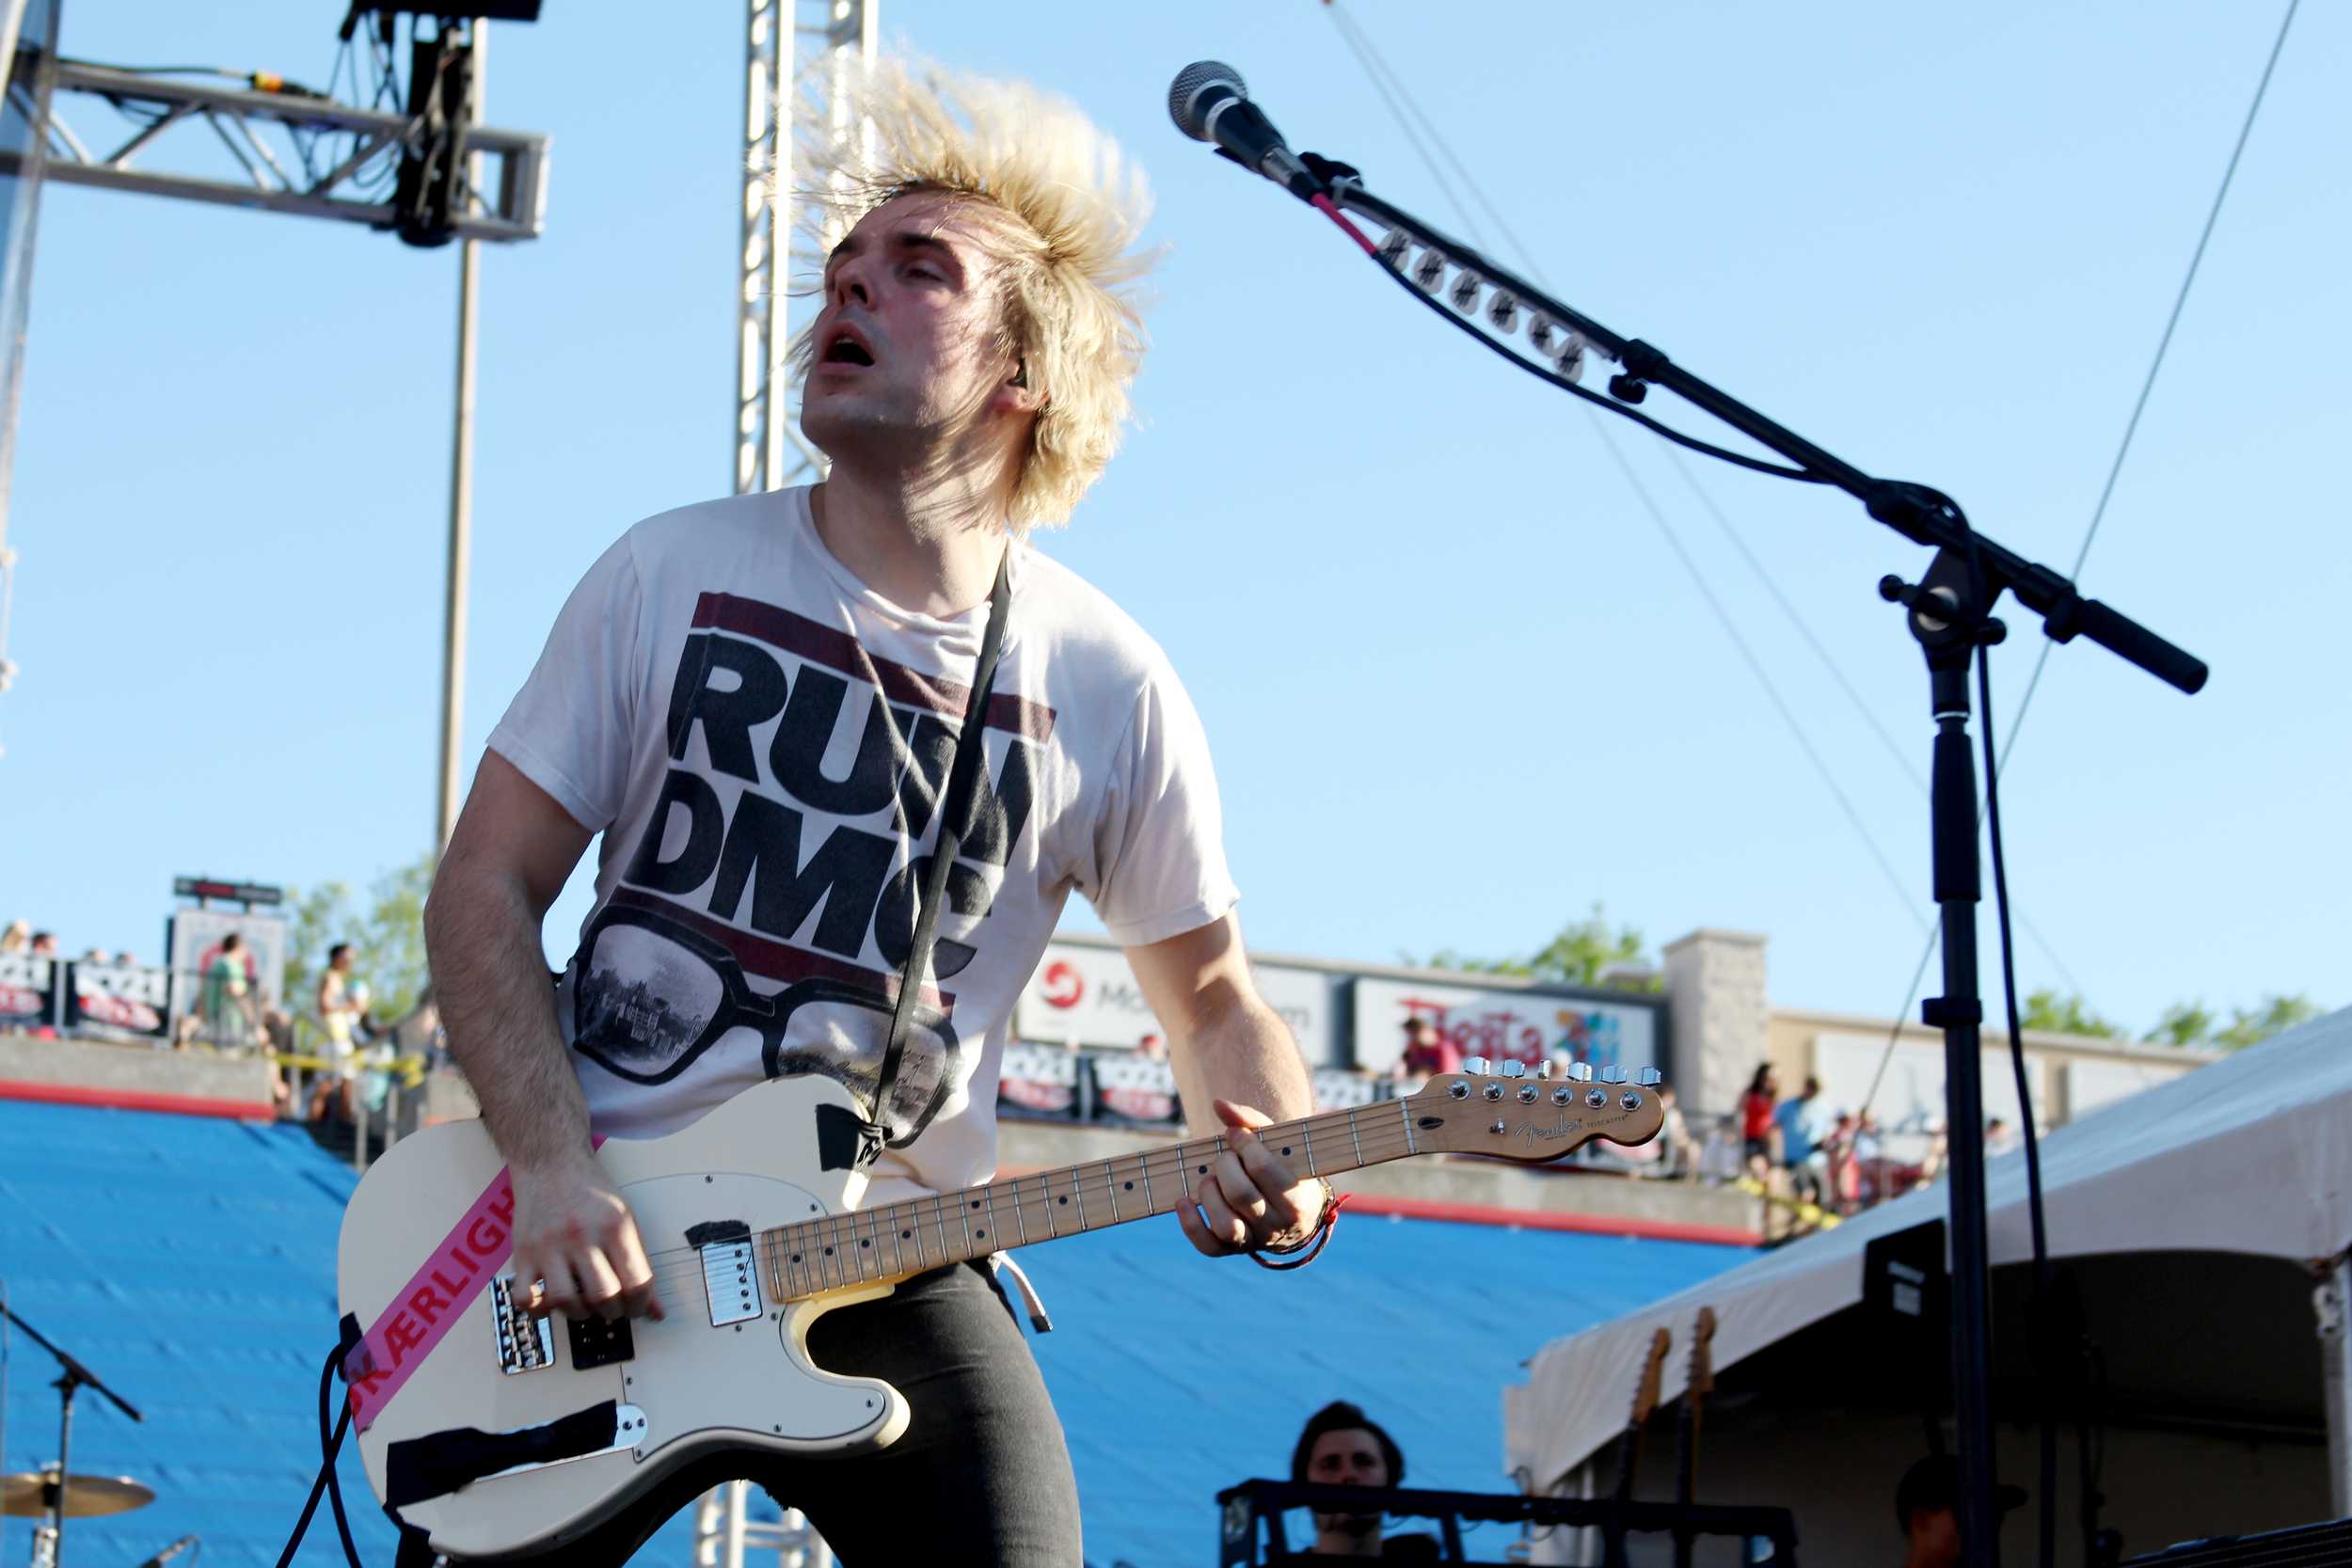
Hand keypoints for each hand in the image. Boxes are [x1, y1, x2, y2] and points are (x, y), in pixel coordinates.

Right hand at [509, 1151, 664, 1321]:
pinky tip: (549, 1302)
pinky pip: (525, 1297)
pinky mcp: (524, 1253)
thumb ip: (639, 1264)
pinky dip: (538, 1309)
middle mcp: (583, 1235)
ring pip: (565, 1301)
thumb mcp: (625, 1218)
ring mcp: (550, 1245)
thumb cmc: (590, 1192)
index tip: (636, 1308)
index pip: (637, 1282)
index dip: (641, 1306)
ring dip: (578, 1313)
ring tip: (583, 1305)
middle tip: (611, 1308)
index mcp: (615, 1226)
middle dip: (612, 1312)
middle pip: (603, 1296)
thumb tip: (656, 1310)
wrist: (551, 1163)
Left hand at [1175, 1098, 1330, 1257]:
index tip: (1236, 1134)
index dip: (1243, 1144)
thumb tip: (1219, 1104)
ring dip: (1209, 1193)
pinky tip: (1183, 1200)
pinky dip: (1190, 1224)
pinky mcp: (1232, 1250)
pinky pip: (1207, 1247)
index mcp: (1298, 1200)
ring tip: (1211, 1178)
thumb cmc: (1284, 1167)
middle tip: (1226, 1156)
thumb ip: (1252, 1121)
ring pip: (1225, 1225)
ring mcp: (1255, 1242)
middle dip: (1225, 1165)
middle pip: (1241, 1194)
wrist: (1295, 1210)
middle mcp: (1277, 1227)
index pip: (1263, 1168)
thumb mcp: (1279, 1144)